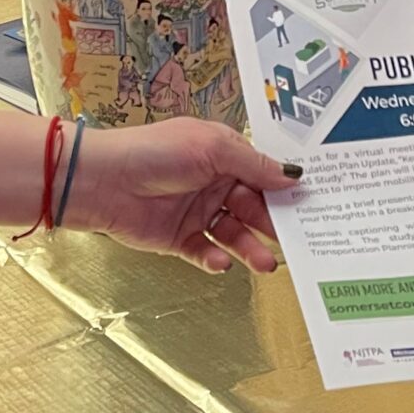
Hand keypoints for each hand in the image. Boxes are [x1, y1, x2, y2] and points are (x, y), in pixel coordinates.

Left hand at [65, 118, 301, 272]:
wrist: (104, 180)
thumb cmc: (155, 152)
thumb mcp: (213, 149)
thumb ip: (255, 165)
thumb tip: (293, 175)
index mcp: (222, 155)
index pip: (261, 174)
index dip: (283, 190)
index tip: (309, 206)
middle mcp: (211, 183)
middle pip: (252, 207)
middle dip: (271, 224)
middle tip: (293, 241)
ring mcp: (195, 211)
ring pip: (232, 234)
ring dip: (249, 248)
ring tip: (264, 263)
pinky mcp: (177, 238)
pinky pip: (204, 252)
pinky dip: (214, 259)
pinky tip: (220, 262)